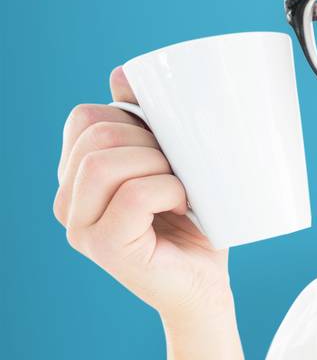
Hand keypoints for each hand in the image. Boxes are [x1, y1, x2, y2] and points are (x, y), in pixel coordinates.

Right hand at [54, 65, 232, 321]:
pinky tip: (185, 204)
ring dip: (159, 162)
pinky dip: (169, 190)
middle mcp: (68, 203)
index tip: (168, 141)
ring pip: (105, 162)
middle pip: (96, 134)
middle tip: (183, 167)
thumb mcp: (172, 161)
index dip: (133, 115)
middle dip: (151, 138)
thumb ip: (146, 122)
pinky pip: (134, 195)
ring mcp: (82, 229)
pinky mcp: (106, 249)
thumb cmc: (194, 221)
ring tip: (184, 186)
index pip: (84, 117)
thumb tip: (121, 73)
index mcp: (77, 177)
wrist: (206, 286)